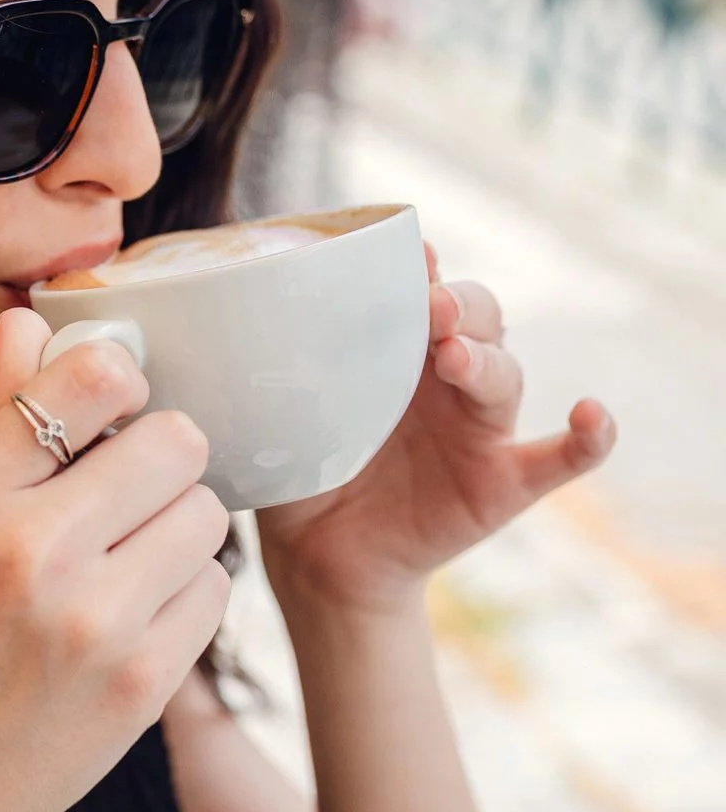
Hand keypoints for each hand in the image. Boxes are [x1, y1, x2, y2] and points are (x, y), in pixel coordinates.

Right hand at [0, 309, 231, 811]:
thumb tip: (33, 321)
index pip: (94, 376)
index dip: (118, 381)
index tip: (110, 407)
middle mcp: (32, 549)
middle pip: (176, 441)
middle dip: (160, 459)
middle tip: (127, 492)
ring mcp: (95, 619)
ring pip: (207, 513)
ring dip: (180, 527)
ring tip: (128, 559)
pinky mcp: (145, 680)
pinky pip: (216, 590)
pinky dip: (188, 594)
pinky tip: (136, 615)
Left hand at [256, 240, 616, 615]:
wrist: (319, 558)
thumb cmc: (302, 472)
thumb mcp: (282, 416)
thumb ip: (272, 373)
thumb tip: (220, 331)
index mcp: (395, 349)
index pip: (423, 289)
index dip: (421, 268)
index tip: (409, 253)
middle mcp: (445, 377)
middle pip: (476, 317)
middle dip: (458, 306)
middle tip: (428, 307)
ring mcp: (479, 428)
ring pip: (505, 375)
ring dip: (488, 360)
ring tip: (457, 357)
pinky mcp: (503, 482)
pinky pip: (562, 458)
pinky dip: (588, 437)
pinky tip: (591, 415)